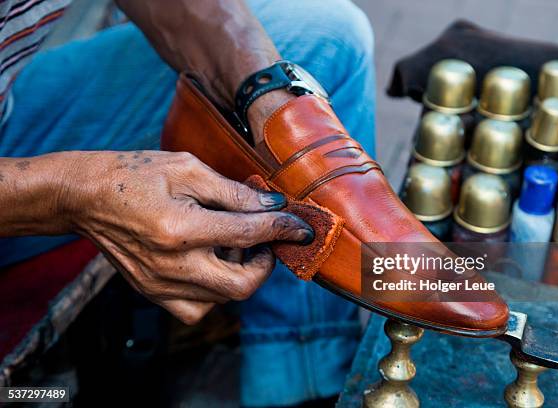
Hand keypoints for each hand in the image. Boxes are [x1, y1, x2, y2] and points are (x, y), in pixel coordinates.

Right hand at [64, 150, 312, 323]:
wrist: (85, 197)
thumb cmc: (135, 174)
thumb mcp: (187, 169)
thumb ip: (234, 192)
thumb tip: (273, 206)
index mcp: (180, 229)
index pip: (249, 235)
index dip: (283, 229)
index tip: (302, 227)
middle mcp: (171, 266)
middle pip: (241, 285)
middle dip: (266, 263)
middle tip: (266, 240)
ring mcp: (159, 285)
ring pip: (222, 300)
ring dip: (241, 275)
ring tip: (233, 245)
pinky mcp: (151, 292)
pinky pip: (197, 308)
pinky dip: (215, 291)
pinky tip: (211, 262)